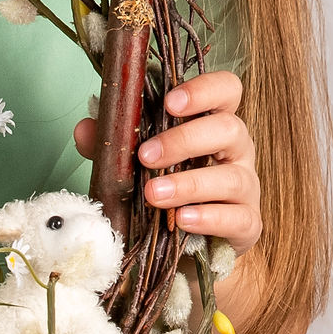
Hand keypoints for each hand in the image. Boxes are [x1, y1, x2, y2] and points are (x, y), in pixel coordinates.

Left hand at [74, 69, 260, 253]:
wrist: (193, 244)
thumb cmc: (170, 189)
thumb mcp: (139, 163)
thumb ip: (115, 144)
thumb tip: (85, 129)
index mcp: (213, 124)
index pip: (226, 90)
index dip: (204, 89)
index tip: (170, 102)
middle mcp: (236, 150)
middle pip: (229, 129)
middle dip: (184, 140)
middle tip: (146, 156)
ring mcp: (246, 186)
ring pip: (231, 176)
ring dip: (189, 184)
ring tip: (153, 194)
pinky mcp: (247, 223)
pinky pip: (237, 217)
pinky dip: (209, 218)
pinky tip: (182, 220)